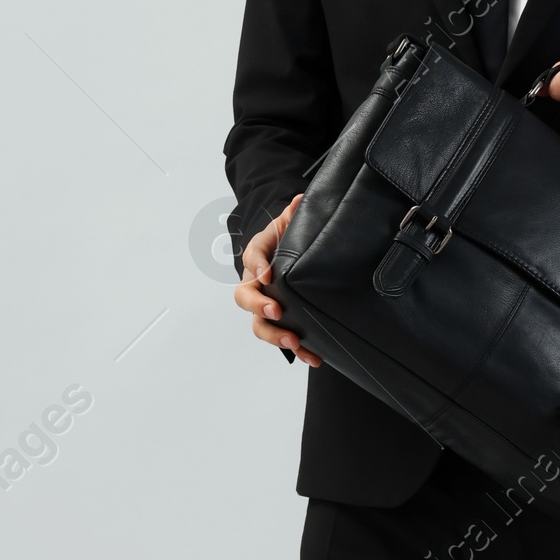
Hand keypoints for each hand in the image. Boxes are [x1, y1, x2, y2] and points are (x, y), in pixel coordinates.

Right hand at [235, 194, 319, 366]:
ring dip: (275, 336)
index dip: (258, 266)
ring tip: (294, 343)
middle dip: (259, 307)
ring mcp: (264, 306)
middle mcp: (254, 284)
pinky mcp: (279, 323)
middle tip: (276, 311)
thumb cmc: (284, 240)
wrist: (284, 257)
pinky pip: (283, 339)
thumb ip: (293, 215)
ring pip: (259, 325)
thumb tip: (302, 201)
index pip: (252, 258)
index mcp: (257, 256)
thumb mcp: (287, 225)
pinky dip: (298, 351)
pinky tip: (314, 358)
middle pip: (245, 299)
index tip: (268, 274)